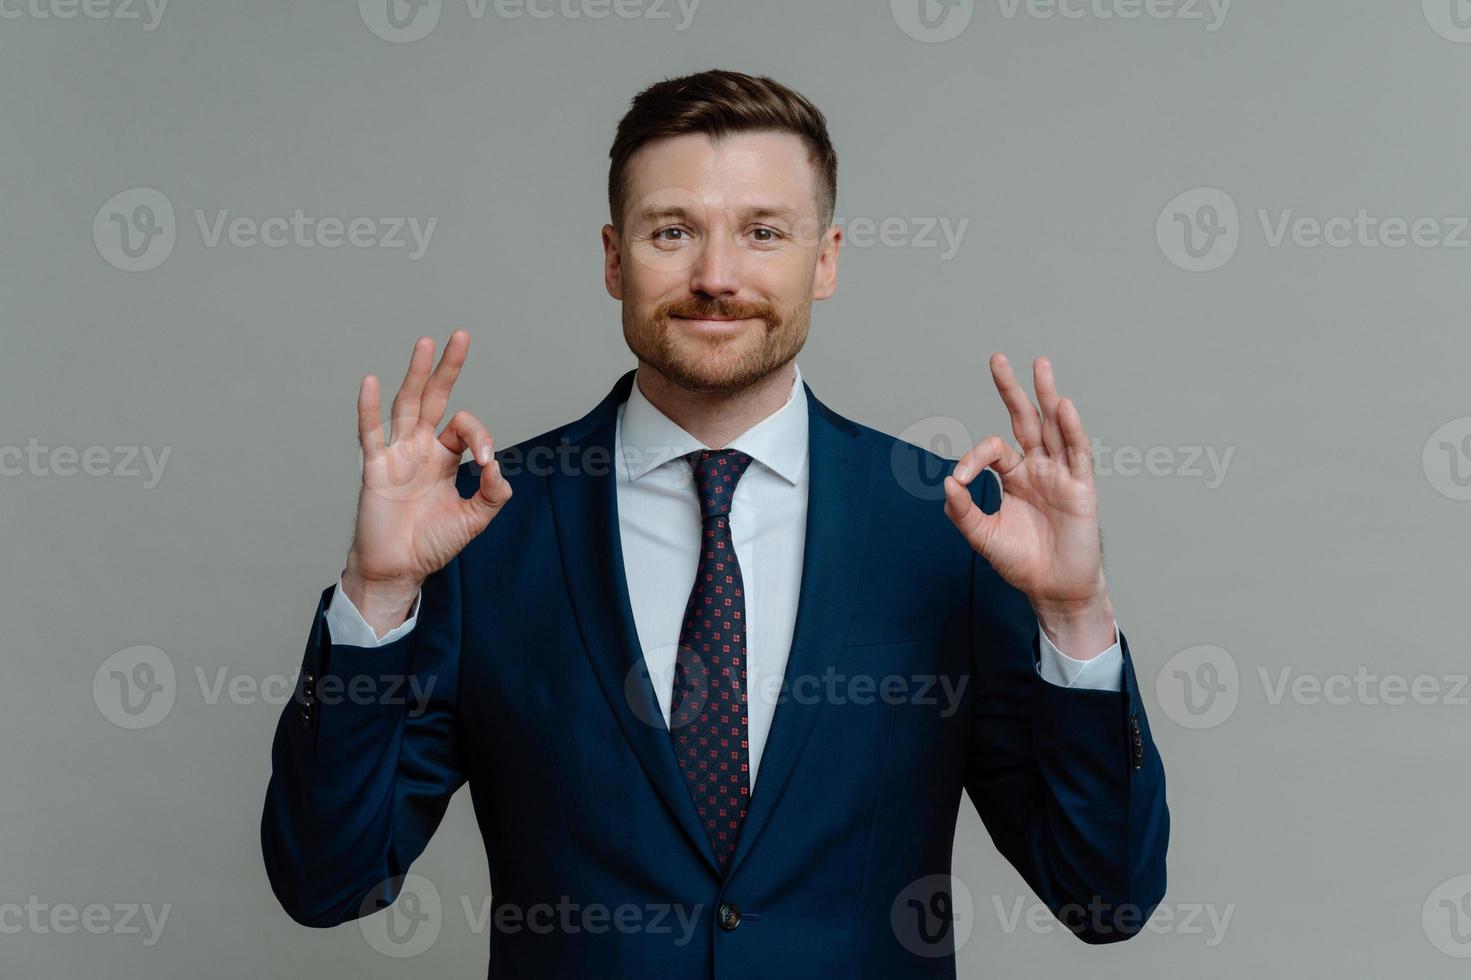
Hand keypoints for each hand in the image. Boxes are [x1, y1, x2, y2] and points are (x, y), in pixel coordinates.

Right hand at [345, 330, 511, 600]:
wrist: (399, 569)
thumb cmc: (433, 543)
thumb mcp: (474, 519)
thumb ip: (491, 493)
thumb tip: (497, 468)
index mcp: (443, 457)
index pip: (464, 428)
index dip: (481, 439)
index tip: (485, 467)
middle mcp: (420, 448)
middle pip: (435, 398)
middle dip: (448, 368)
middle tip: (461, 335)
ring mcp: (396, 454)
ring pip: (407, 405)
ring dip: (417, 374)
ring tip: (426, 343)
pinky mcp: (376, 468)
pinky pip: (371, 434)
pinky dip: (370, 408)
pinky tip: (372, 382)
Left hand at [943, 354, 1108, 620]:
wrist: (1054, 589)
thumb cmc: (1022, 562)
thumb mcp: (983, 536)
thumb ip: (963, 511)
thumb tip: (946, 482)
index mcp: (1014, 476)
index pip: (992, 450)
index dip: (972, 459)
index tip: (959, 481)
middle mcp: (1038, 468)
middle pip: (1025, 420)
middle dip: (1011, 390)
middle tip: (997, 359)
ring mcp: (1060, 474)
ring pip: (1053, 427)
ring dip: (1046, 395)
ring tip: (1039, 364)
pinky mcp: (1081, 487)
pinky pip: (1076, 453)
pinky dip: (1070, 429)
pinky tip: (1062, 407)